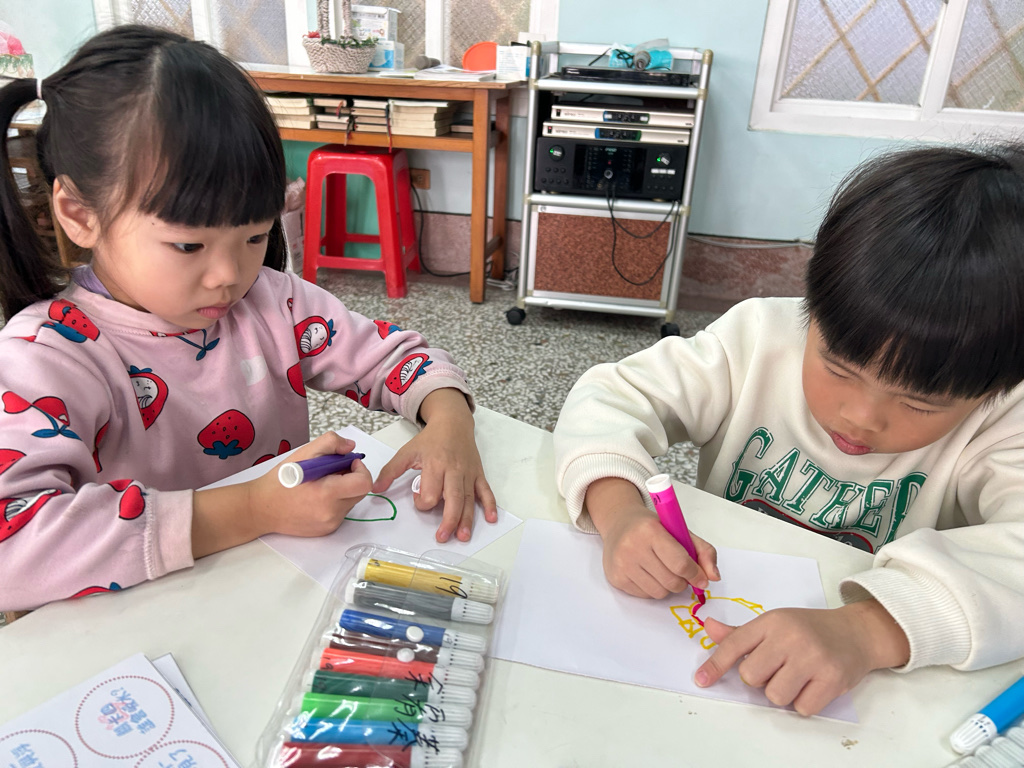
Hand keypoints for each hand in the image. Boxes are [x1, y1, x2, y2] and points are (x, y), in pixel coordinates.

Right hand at [249, 431, 372, 537]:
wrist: (260, 509)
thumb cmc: (280, 481)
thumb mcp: (303, 453)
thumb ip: (331, 443)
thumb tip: (350, 447)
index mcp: (327, 493)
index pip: (363, 483)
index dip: (361, 469)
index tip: (348, 463)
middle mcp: (331, 512)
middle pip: (359, 492)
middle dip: (351, 478)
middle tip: (332, 470)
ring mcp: (329, 524)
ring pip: (350, 502)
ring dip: (343, 490)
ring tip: (320, 484)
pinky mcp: (326, 530)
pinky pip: (341, 512)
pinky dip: (335, 502)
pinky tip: (316, 497)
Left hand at [373, 389, 497, 542]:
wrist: (453, 422)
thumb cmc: (430, 439)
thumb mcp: (407, 451)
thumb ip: (391, 471)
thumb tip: (376, 489)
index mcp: (435, 464)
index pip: (430, 492)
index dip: (423, 502)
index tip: (419, 498)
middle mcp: (453, 470)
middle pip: (453, 499)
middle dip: (448, 520)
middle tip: (442, 537)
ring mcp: (468, 473)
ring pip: (469, 499)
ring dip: (467, 519)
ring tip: (463, 536)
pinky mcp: (478, 474)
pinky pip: (485, 491)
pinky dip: (490, 505)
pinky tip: (491, 518)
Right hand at [587, 477, 718, 598]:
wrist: (619, 523)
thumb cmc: (652, 527)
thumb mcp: (680, 531)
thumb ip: (704, 552)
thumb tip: (713, 577)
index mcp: (650, 530)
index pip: (680, 563)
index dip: (695, 574)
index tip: (701, 579)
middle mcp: (632, 547)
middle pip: (671, 582)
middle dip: (682, 581)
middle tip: (679, 571)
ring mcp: (621, 564)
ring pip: (659, 593)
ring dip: (668, 586)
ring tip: (663, 571)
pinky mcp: (615, 578)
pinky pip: (645, 596)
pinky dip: (653, 589)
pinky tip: (648, 573)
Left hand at [694, 600, 910, 715]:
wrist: (856, 632)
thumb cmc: (809, 630)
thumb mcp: (775, 624)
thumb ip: (741, 633)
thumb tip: (708, 628)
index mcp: (772, 621)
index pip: (734, 645)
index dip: (715, 665)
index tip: (701, 680)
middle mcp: (790, 637)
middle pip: (751, 676)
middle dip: (759, 679)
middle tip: (777, 669)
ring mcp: (812, 658)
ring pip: (774, 695)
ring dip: (782, 693)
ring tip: (796, 678)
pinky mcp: (832, 679)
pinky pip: (801, 708)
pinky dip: (804, 703)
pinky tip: (813, 686)